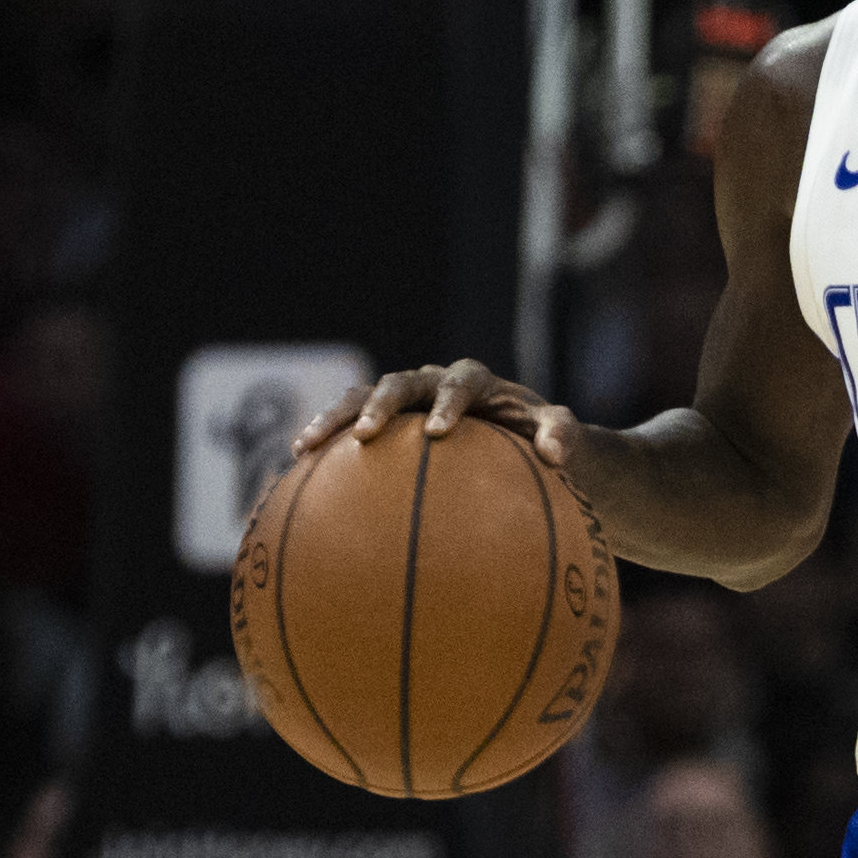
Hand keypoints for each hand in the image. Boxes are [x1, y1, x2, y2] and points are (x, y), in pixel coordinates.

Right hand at [289, 360, 585, 483]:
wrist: (516, 440)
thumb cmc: (539, 439)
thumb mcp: (559, 436)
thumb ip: (562, 435)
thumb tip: (556, 456)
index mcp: (473, 381)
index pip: (459, 383)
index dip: (447, 402)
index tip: (438, 432)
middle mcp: (431, 384)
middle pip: (398, 383)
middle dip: (379, 406)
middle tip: (365, 435)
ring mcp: (403, 402)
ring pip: (361, 399)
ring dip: (333, 420)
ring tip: (304, 447)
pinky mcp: (384, 424)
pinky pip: (348, 431)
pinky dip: (324, 447)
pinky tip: (294, 475)